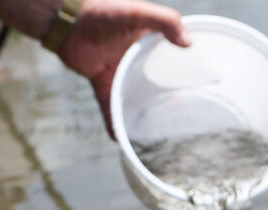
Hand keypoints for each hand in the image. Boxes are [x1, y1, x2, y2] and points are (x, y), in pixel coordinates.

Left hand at [56, 0, 189, 135]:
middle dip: (167, 98)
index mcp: (149, 43)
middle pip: (155, 83)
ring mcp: (118, 73)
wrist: (68, 22)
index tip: (199, 87)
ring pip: (134, 98)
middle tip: (181, 114)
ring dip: (142, 114)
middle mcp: (136, 60)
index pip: (172, 59)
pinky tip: (121, 138)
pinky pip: (109, 107)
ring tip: (156, 131)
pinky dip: (113, 122)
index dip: (184, 72)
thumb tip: (188, 43)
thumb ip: (164, 21)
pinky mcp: (102, 83)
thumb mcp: (137, 12)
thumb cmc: (104, 12)